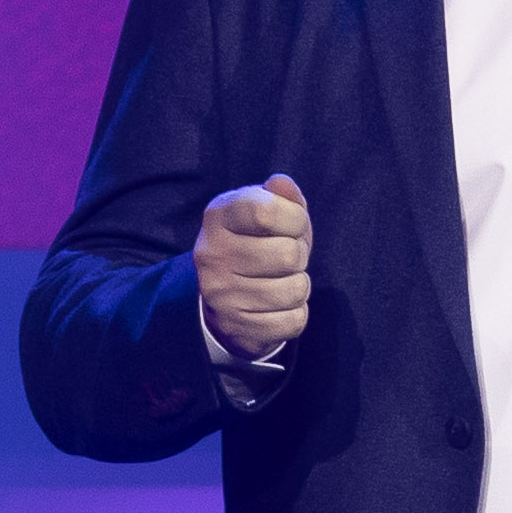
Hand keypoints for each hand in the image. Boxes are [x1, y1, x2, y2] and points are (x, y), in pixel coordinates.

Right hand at [196, 173, 312, 361]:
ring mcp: (221, 295)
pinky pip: (293, 321)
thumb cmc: (255, 243)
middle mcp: (212, 255)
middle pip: (289, 254)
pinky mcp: (236, 327)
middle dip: (299, 255)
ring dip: (299, 286)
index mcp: (218, 216)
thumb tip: (283, 185)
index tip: (292, 225)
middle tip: (286, 259)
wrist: (223, 296)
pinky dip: (295, 314)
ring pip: (295, 290)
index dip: (295, 218)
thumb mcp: (265, 212)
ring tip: (281, 281)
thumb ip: (280, 195)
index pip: (267, 210)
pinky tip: (277, 306)